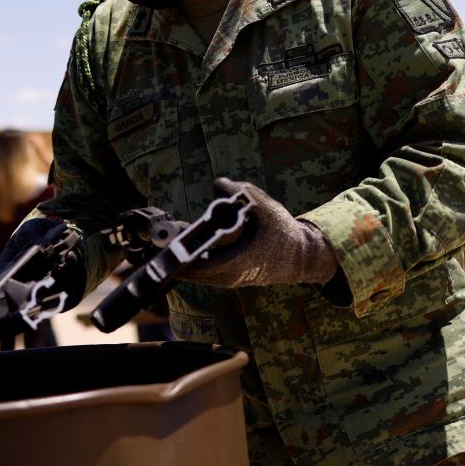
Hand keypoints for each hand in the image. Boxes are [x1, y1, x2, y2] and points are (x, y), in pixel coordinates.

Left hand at [177, 178, 339, 288]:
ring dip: (184, 259)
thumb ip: (238, 192)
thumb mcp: (263, 205)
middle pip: (192, 272)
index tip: (166, 243)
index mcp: (238, 260)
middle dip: (177, 255)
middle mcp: (230, 276)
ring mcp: (229, 281)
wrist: (300, 256)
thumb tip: (217, 184)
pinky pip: (205, 273)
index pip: (199, 266)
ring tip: (173, 240)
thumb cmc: (281, 231)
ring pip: (197, 275)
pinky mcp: (229, 279)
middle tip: (164, 238)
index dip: (180, 255)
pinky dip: (195, 261)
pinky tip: (189, 245)